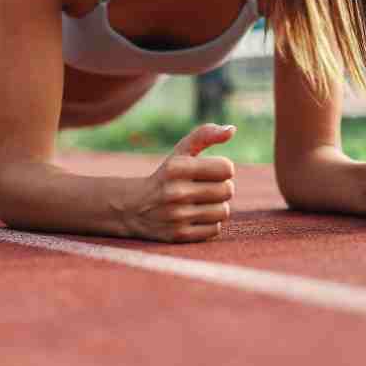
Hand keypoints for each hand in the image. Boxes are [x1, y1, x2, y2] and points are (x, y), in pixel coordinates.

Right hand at [122, 123, 235, 242]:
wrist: (134, 208)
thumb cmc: (167, 175)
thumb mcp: (180, 152)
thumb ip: (204, 135)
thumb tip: (232, 129)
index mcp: (176, 167)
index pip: (226, 168)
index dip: (223, 169)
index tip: (211, 171)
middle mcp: (175, 192)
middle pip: (227, 190)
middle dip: (221, 187)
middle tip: (206, 188)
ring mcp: (177, 216)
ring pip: (224, 211)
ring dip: (217, 206)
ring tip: (201, 202)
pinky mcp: (179, 235)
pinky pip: (215, 229)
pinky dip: (210, 223)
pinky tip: (196, 216)